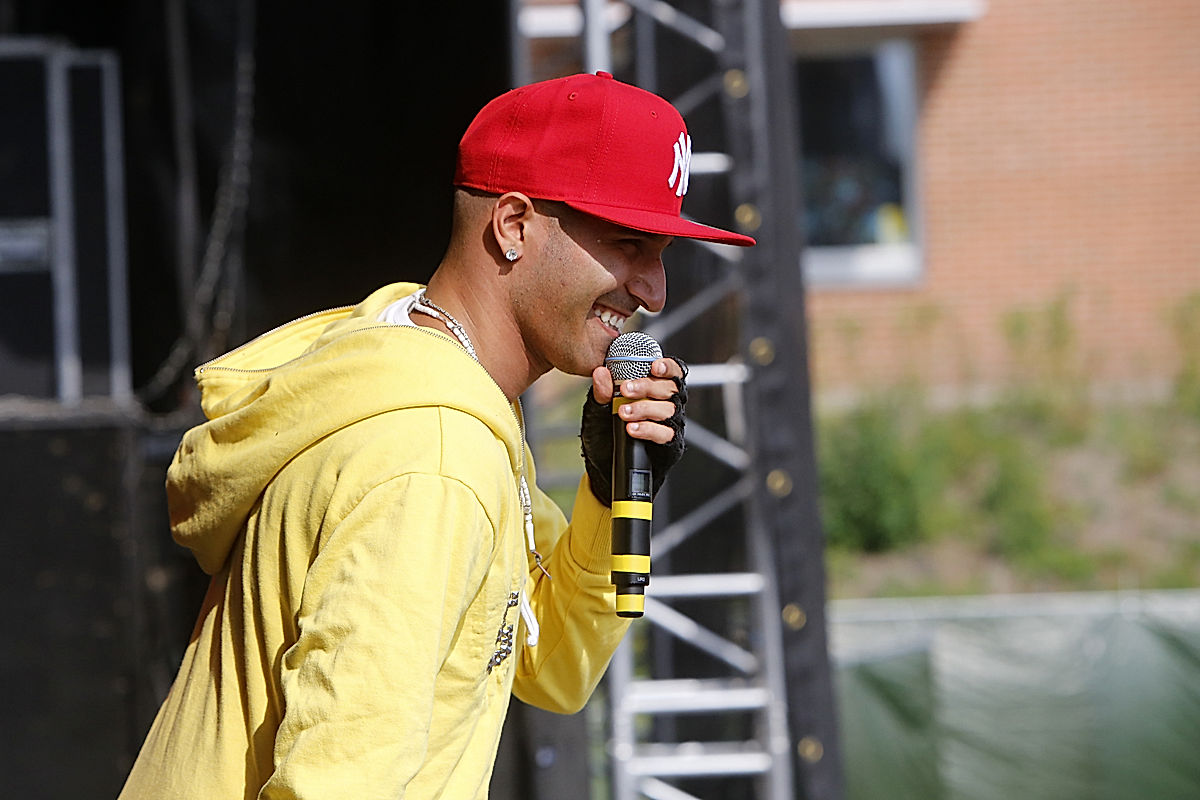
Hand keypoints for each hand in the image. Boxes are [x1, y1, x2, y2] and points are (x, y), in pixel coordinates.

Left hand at [580, 357, 687, 505]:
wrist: (604, 465)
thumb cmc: (605, 433)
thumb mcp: (597, 411)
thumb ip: (601, 393)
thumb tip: (600, 373)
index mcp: (655, 390)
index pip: (671, 372)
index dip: (667, 367)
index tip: (653, 367)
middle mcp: (667, 404)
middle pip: (669, 388)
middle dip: (646, 386)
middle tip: (626, 390)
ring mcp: (670, 424)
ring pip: (668, 410)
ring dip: (645, 408)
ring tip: (624, 413)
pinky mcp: (669, 444)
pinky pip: (665, 434)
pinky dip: (648, 429)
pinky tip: (632, 429)